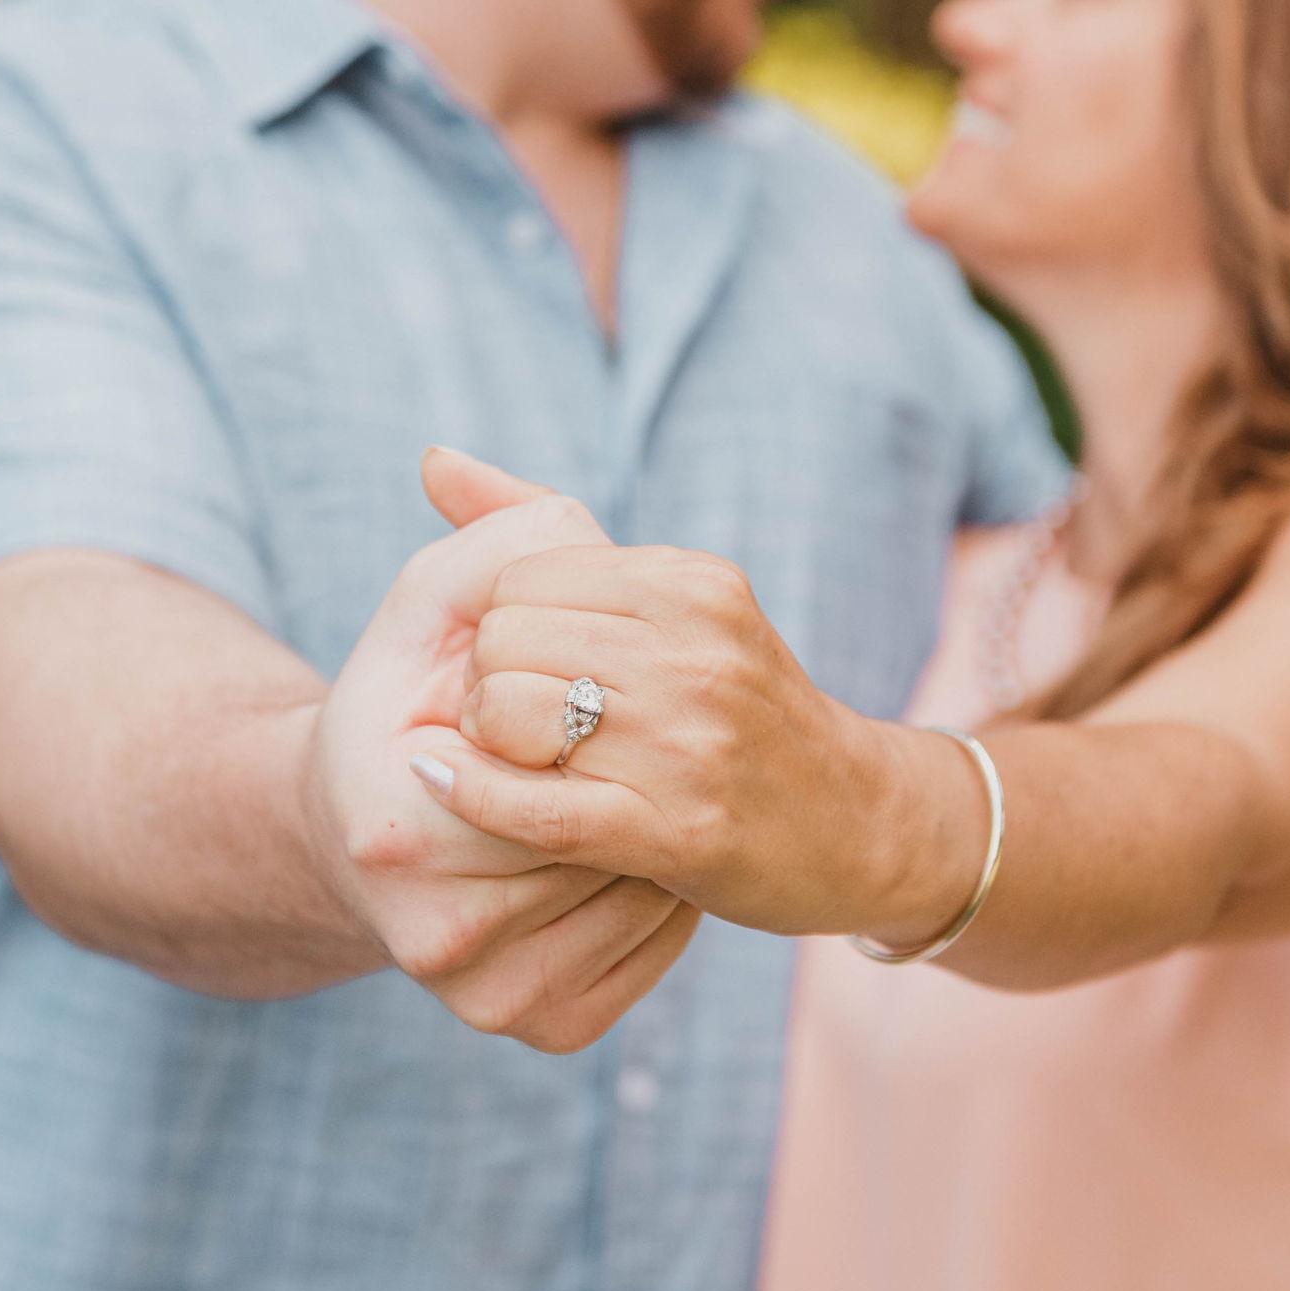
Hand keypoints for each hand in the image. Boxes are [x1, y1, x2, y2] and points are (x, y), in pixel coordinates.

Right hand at [305, 483, 700, 1051]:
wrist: (362, 827)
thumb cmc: (406, 694)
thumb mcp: (429, 602)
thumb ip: (503, 546)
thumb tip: (580, 526)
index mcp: (399, 824)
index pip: (552, 760)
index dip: (591, 703)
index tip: (604, 666)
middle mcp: (433, 936)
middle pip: (603, 832)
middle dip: (638, 762)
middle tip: (657, 713)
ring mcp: (486, 997)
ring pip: (638, 891)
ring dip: (662, 822)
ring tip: (649, 768)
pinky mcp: (540, 1026)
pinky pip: (649, 948)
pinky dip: (666, 886)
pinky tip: (644, 832)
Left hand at [415, 450, 898, 935]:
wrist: (858, 820)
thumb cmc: (737, 700)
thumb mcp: (669, 593)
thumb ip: (542, 523)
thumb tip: (431, 460)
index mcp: (690, 582)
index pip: (521, 578)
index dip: (503, 626)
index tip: (532, 664)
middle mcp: (694, 650)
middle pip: (504, 643)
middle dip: (488, 682)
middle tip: (522, 718)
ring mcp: (691, 743)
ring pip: (509, 717)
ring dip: (491, 743)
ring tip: (527, 756)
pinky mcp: (679, 831)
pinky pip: (535, 808)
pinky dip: (475, 796)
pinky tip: (446, 784)